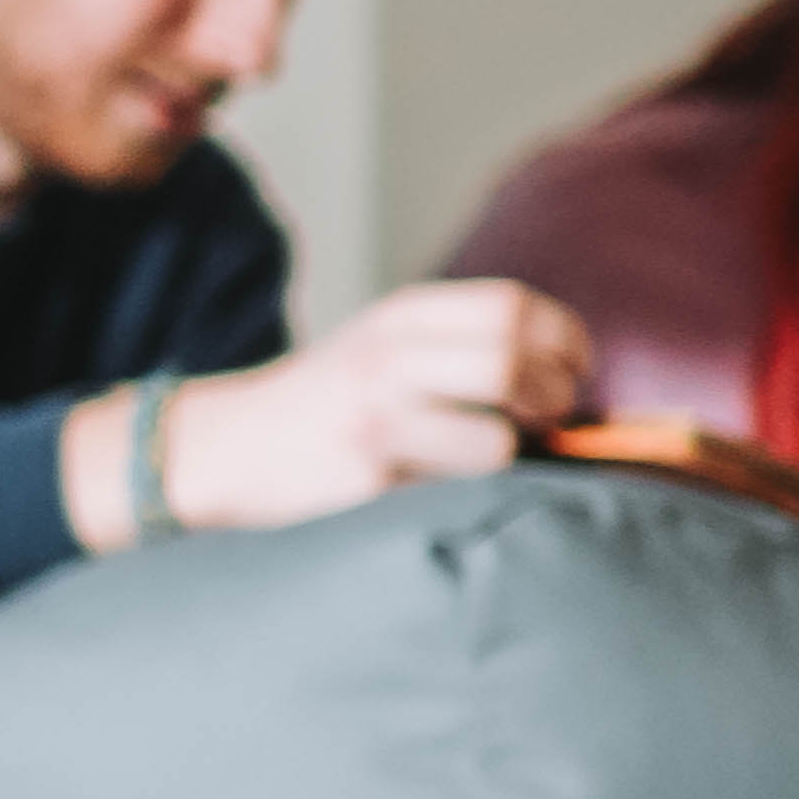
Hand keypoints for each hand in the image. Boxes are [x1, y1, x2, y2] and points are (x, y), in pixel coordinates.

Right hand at [113, 279, 600, 537]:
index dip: (564, 341)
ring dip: (516, 457)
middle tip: (546, 419)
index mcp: (400, 316)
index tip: (572, 371)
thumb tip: (570, 376)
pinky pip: (458, 490)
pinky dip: (474, 492)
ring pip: (498, 438)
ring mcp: (375, 418)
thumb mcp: (384, 346)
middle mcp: (387, 357)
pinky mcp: (368, 478)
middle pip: (512, 359)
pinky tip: (450, 487)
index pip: (513, 306)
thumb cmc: (329, 405)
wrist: (226, 451)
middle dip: (552, 396)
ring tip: (497, 458)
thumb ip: (462, 345)